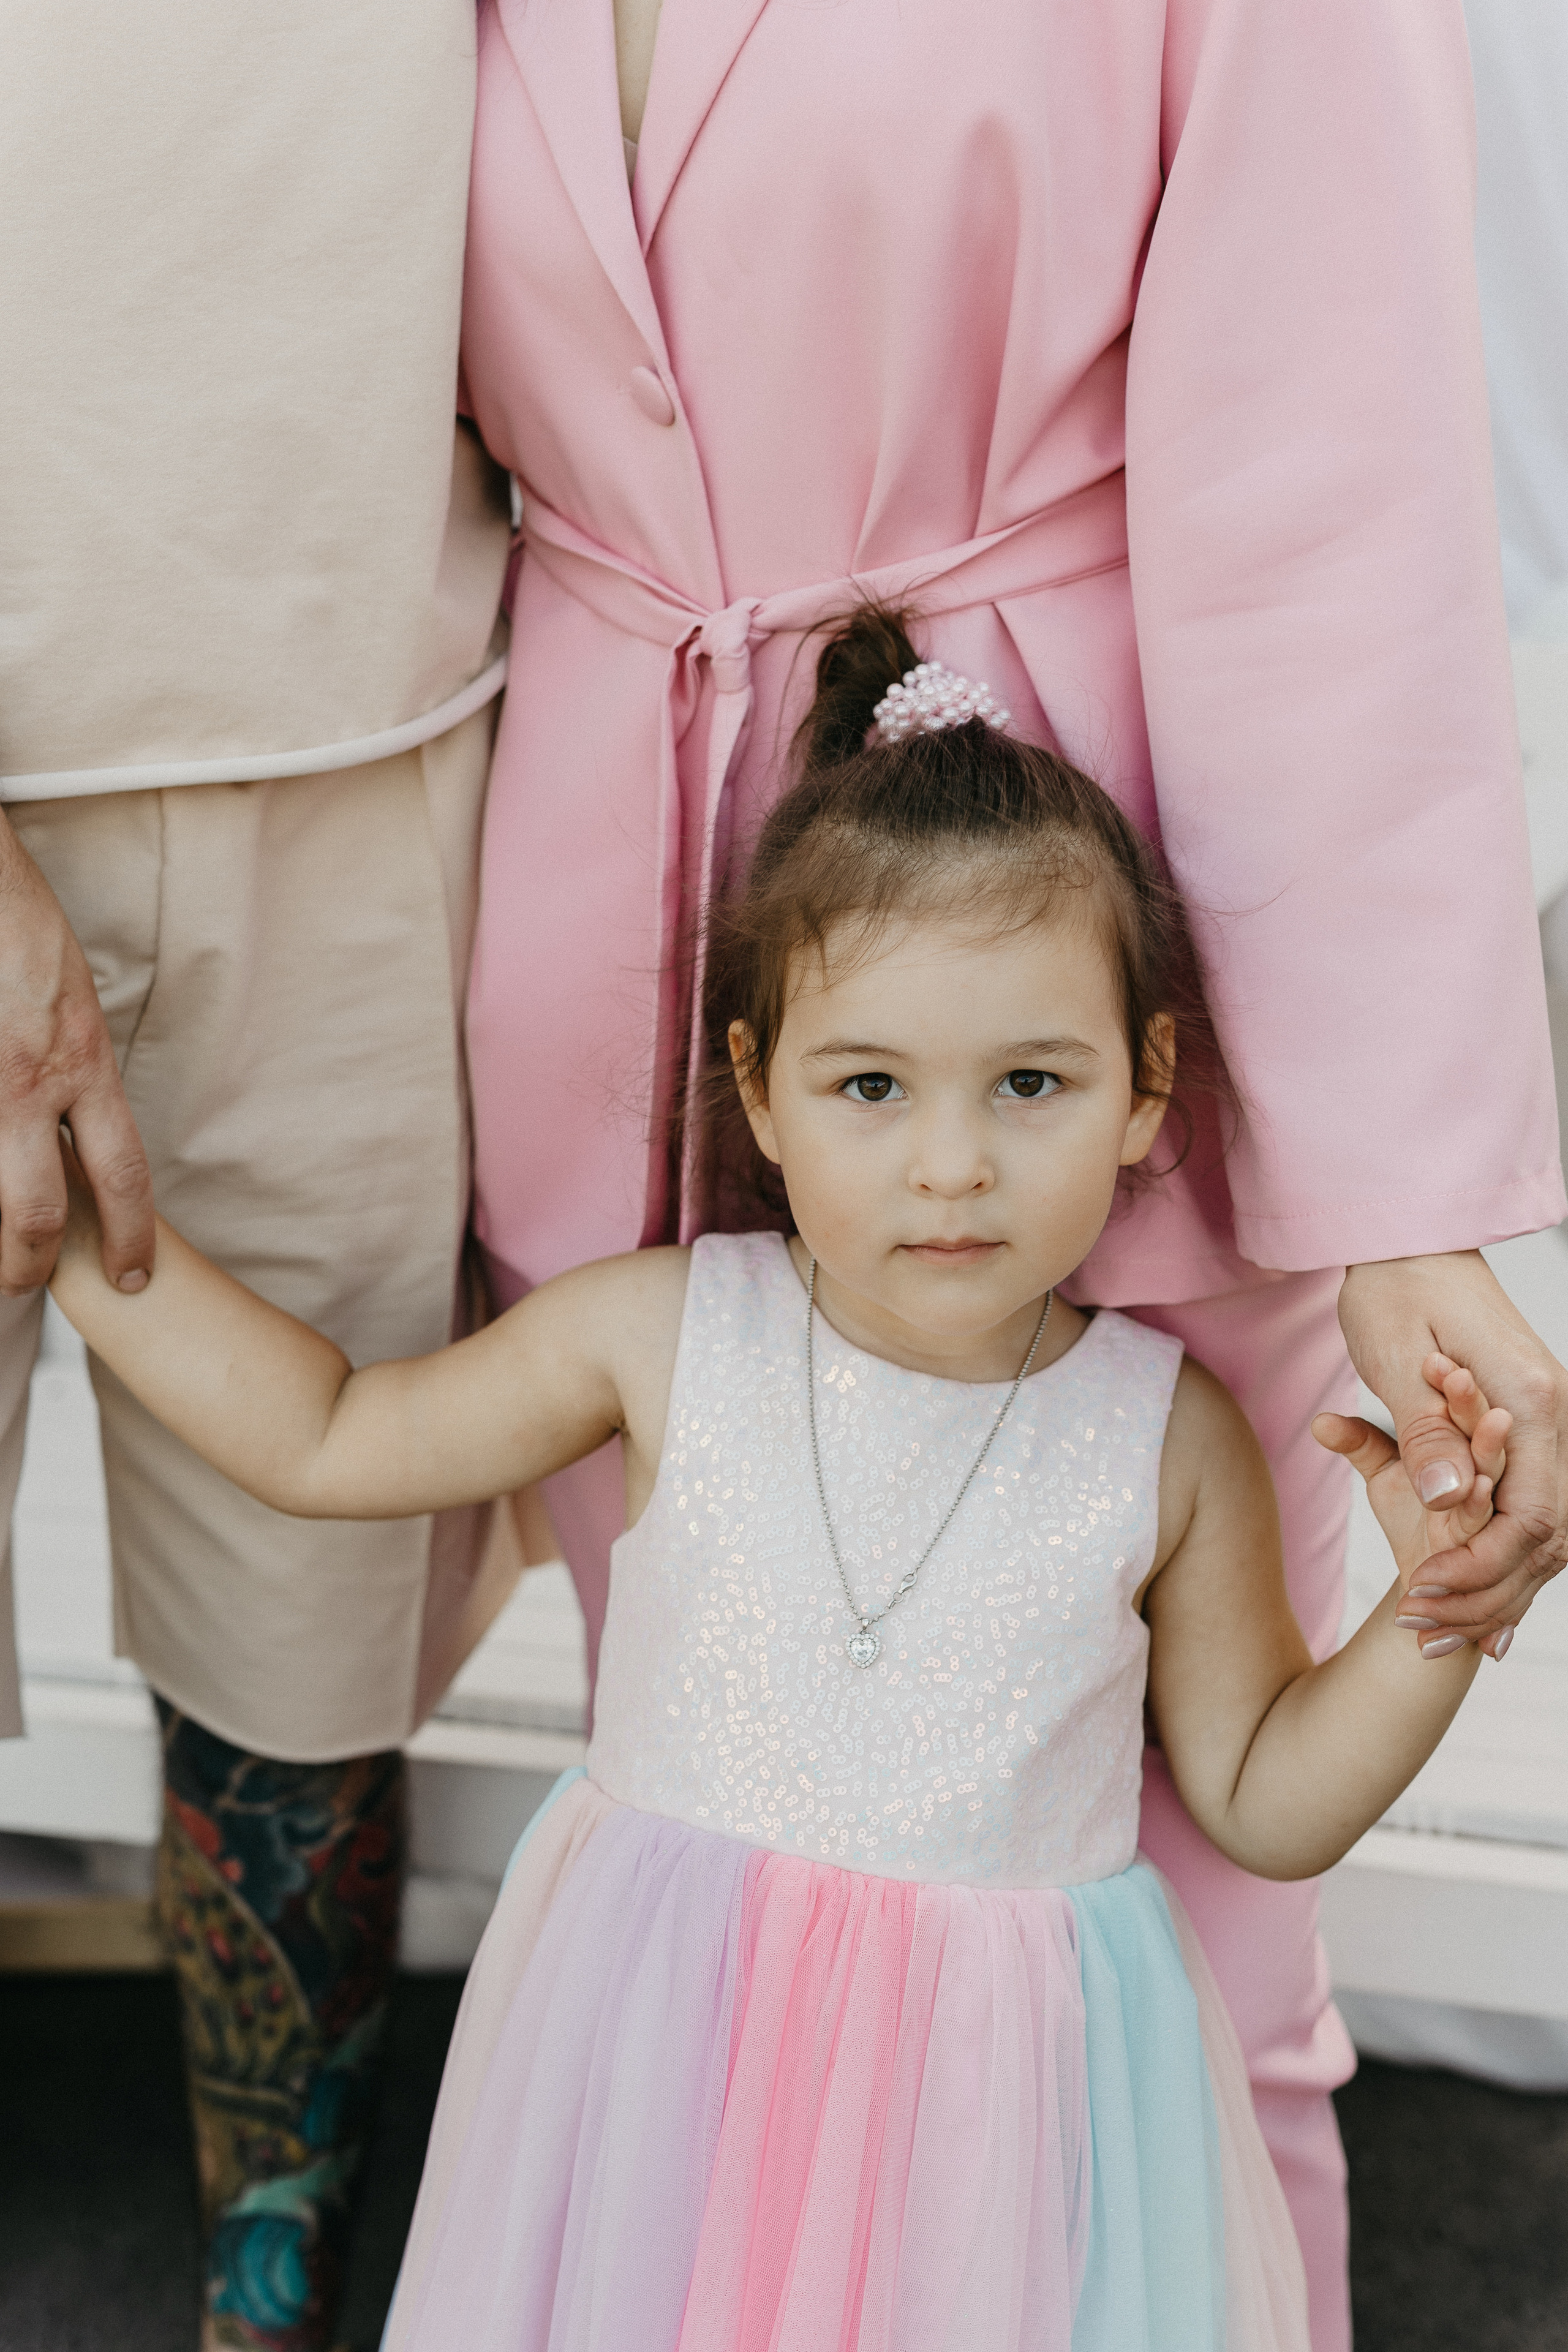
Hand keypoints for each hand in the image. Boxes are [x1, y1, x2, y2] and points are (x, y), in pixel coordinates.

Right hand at [0, 812, 153, 1294]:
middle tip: (28, 1283)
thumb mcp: (74, 1004)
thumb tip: (75, 1129)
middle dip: (31, 1264)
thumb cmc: (19, 931)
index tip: (134, 1275)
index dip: (130, 1238)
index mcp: (81, 1064)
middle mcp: (28, 1085)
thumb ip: (75, 1071)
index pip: (123, 1175)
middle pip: (35, 1213)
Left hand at [1338, 1251, 1567, 1657]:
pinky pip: (1539, 1504)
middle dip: (1491, 1592)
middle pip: (1552, 1535)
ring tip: (1440, 1631)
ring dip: (1500, 1583)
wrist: (1410, 1240)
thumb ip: (1426, 1433)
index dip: (1479, 1569)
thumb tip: (1453, 1500)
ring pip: (1553, 1530)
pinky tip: (1474, 1595)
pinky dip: (1509, 1555)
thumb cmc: (1391, 1288)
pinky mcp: (1535, 1424)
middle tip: (1423, 1631)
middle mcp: (1557, 1413)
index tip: (1422, 1595)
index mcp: (1531, 1399)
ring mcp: (1554, 1420)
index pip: (1530, 1515)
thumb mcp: (1393, 1358)